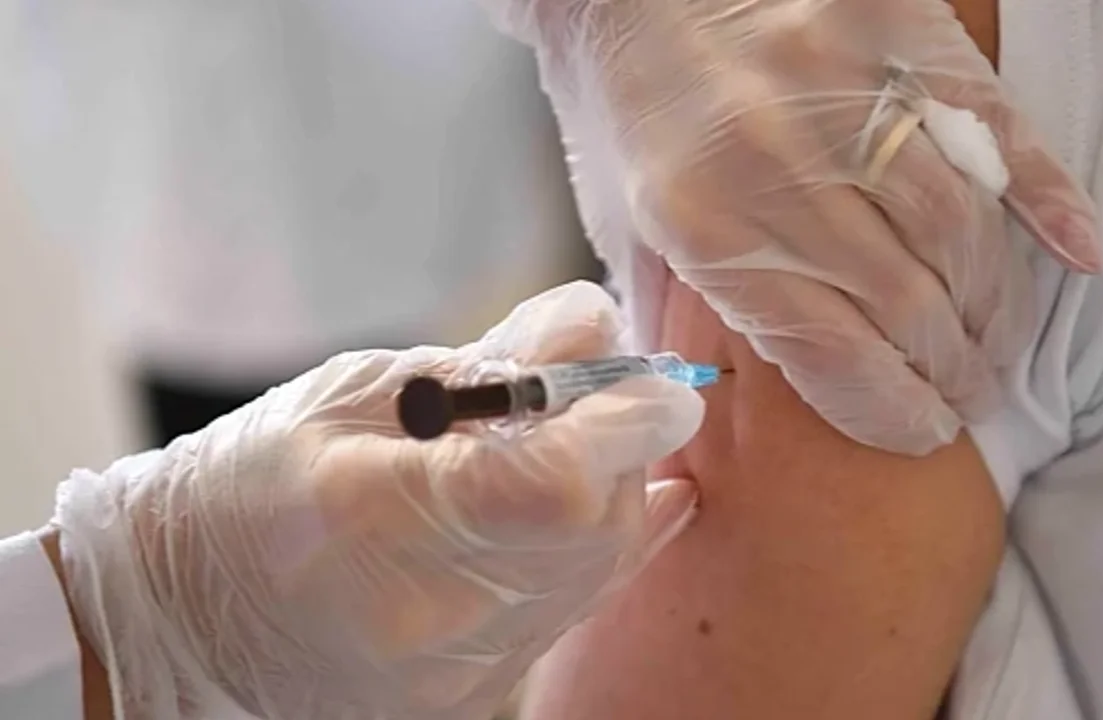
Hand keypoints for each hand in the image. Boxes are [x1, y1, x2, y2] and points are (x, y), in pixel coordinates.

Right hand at [50, 281, 703, 719]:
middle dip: (625, 450)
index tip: (660, 386)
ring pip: (595, 574)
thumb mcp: (352, 389)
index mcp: (374, 513)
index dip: (626, 426)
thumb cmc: (251, 479)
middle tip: (604, 398)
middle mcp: (423, 610)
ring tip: (567, 446)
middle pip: (593, 527)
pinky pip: (568, 613)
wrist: (186, 614)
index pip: (552, 482)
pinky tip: (579, 505)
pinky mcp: (467, 696)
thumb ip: (485, 362)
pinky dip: (589, 548)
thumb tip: (595, 327)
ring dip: (611, 495)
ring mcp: (449, 670)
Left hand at [480, 0, 1100, 454]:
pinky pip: (996, 124)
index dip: (895, 412)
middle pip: (910, 303)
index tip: (925, 433)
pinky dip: (1050, 193)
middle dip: (955, 371)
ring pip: (961, 229)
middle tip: (973, 393)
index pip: (834, 355)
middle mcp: (778, 165)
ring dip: (997, 306)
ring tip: (1000, 343)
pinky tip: (1080, 253)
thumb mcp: (623, 224)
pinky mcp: (894, 28)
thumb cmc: (623, 107)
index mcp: (703, 227)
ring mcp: (843, 91)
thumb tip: (716, 410)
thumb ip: (680, 313)